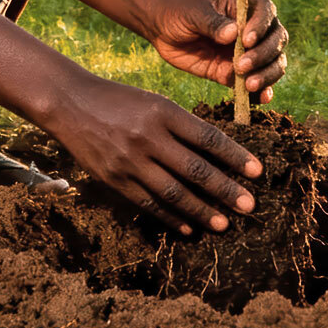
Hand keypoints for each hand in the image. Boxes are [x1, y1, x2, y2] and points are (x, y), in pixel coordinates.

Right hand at [45, 76, 261, 233]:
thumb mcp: (154, 103)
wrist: (70, 103)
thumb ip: (182, 126)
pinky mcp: (114, 179)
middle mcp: (149, 137)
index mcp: (164, 112)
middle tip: (249, 206)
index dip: (235, 156)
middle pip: (195, 169)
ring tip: (224, 224)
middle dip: (226, 190)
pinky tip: (189, 227)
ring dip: (201, 211)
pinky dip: (171, 217)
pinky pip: (149, 203)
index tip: (257, 172)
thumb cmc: (120, 100)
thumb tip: (218, 155)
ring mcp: (130, 161)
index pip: (208, 138)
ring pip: (174, 192)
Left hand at [146, 0, 287, 101]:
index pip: (266, 12)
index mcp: (246, 5)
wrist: (164, 29)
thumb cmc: (180, 12)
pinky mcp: (238, 73)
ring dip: (267, 75)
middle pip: (276, 40)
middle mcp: (255, 28)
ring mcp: (249, 52)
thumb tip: (233, 33)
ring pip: (273, 63)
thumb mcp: (193, 13)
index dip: (261, 27)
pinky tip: (262, 99)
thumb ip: (212, 23)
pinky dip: (262, 92)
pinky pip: (256, 84)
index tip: (246, 41)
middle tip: (241, 66)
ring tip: (249, 85)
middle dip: (263, 55)